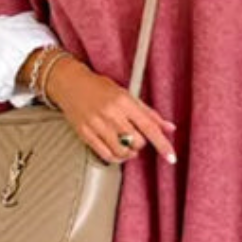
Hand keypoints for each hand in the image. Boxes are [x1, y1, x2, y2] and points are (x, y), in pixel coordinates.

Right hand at [46, 57, 176, 165]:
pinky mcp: (86, 134)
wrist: (70, 84)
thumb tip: (169, 127)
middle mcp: (111, 114)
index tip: (171, 157)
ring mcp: (97, 125)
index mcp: (124, 102)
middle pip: (137, 142)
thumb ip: (148, 113)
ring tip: (127, 146)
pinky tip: (116, 151)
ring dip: (129, 153)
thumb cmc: (99, 88)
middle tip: (135, 136)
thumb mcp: (127, 95)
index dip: (162, 144)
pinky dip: (115, 157)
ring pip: (122, 152)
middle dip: (140, 143)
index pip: (149, 127)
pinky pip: (106, 155)